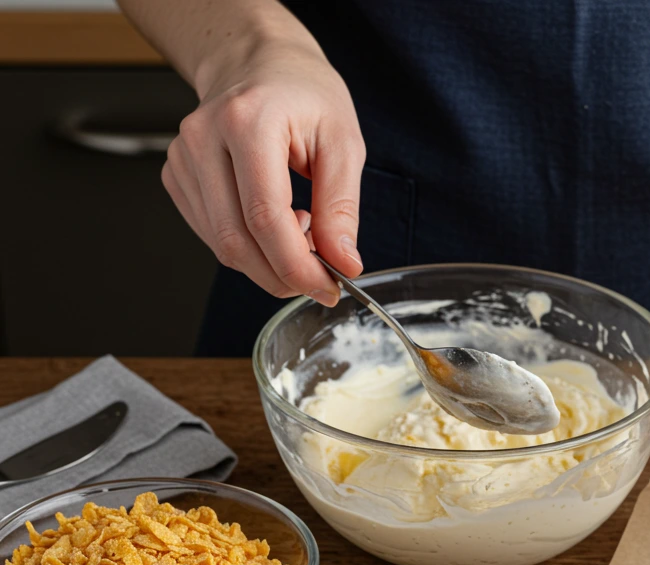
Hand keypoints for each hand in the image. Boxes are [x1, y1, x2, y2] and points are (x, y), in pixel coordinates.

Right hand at [162, 37, 364, 305]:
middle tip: (319, 279)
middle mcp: (203, 139)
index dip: (297, 267)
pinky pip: (213, 236)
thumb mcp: (343, 143)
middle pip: (237, 241)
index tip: (329, 288)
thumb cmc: (303, 96)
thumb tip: (343, 263)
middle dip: (283, 276)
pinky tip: (272, 225)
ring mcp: (183, 159)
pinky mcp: (177, 177)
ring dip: (267, 264)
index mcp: (247, 123)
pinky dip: (249, 249)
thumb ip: (342, 207)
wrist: (260, 64)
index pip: (265, 218)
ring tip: (301, 234)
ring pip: (222, 246)